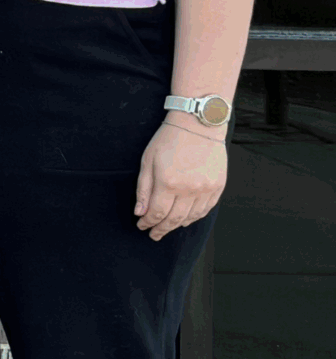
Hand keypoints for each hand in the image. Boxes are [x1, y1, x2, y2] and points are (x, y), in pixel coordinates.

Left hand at [136, 119, 227, 240]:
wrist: (198, 125)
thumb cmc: (169, 139)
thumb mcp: (148, 160)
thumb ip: (144, 189)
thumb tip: (140, 212)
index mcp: (169, 183)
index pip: (157, 213)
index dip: (148, 223)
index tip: (142, 226)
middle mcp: (189, 190)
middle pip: (174, 219)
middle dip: (161, 229)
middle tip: (153, 234)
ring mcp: (206, 189)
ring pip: (191, 217)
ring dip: (177, 225)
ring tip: (167, 228)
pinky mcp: (218, 187)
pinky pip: (206, 209)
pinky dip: (195, 217)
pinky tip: (186, 220)